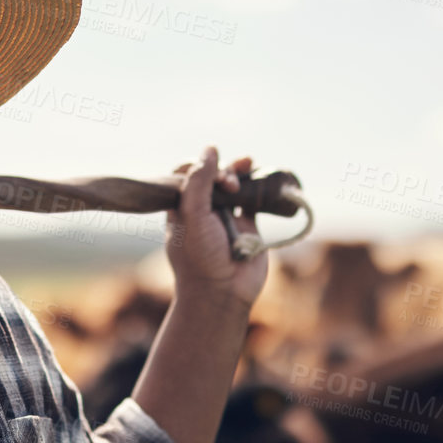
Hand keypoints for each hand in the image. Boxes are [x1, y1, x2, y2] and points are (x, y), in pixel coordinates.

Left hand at [165, 145, 269, 309]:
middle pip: (212, 177)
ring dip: (240, 172)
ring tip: (248, 163)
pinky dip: (257, 187)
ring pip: (233, 185)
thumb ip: (198, 182)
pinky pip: (253, 200)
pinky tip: (262, 176)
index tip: (211, 175)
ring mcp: (225, 218)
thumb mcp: (192, 216)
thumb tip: (210, 149)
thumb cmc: (200, 257)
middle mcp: (202, 212)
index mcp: (180, 209)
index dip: (200, 168)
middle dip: (222, 170)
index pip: (186, 175)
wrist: (223, 293)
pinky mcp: (247, 226)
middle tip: (230, 184)